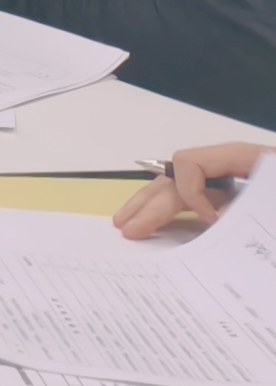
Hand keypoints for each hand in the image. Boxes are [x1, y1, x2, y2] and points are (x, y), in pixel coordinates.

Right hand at [119, 144, 265, 238]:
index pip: (189, 164)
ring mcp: (222, 174)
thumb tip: (214, 220)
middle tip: (128, 229)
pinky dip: (167, 206)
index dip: (190, 193)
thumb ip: (247, 206)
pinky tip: (152, 220)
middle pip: (173, 176)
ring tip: (124, 222)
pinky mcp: (228, 189)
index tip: (210, 220)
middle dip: (150, 202)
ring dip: (148, 203)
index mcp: (236, 155)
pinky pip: (189, 194)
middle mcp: (222, 161)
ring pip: (175, 183)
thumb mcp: (271, 194)